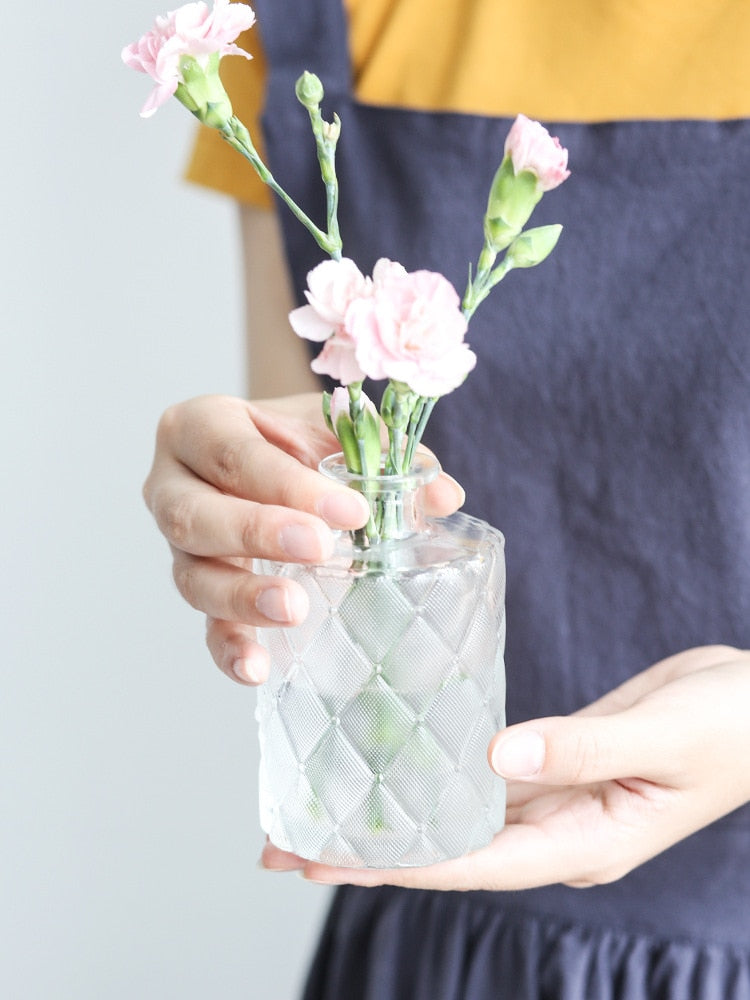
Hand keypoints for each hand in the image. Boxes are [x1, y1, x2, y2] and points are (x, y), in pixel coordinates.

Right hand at [143, 393, 463, 684]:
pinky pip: (204, 625)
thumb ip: (383, 453)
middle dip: (257, 532)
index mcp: (200, 426)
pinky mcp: (198, 589)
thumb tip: (444, 496)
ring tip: (295, 609)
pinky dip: (230, 648)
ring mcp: (180, 545)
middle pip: (195, 515)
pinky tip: (257, 669)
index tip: (350, 510)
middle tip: (320, 548)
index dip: (288, 483)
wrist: (268, 454)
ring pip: (192, 576)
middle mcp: (172, 485)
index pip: (234, 454)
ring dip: (243, 596)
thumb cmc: (296, 439)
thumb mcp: (332, 431)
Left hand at [261, 645, 749, 888]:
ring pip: (457, 815)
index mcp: (585, 841)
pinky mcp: (553, 763)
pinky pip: (482, 779)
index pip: (470, 862)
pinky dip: (435, 776)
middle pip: (448, 849)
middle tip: (285, 840)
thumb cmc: (731, 722)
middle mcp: (559, 831)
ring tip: (318, 809)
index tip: (321, 858)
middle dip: (368, 849)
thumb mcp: (664, 734)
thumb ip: (583, 747)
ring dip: (391, 815)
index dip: (393, 862)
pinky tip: (395, 767)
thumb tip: (498, 759)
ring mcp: (556, 799)